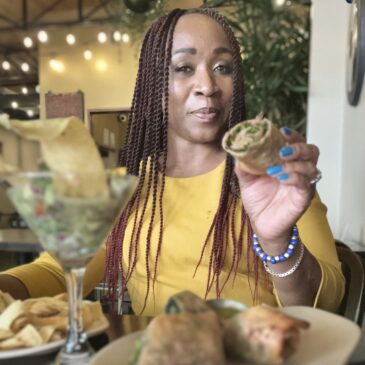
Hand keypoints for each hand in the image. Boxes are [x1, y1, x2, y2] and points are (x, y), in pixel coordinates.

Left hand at [234, 127, 319, 244]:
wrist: (260, 223)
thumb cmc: (258, 199)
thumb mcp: (247, 179)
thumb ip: (244, 165)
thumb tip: (238, 149)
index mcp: (287, 161)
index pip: (297, 142)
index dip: (292, 135)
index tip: (281, 131)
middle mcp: (299, 170)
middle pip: (311, 151)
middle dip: (298, 147)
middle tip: (282, 150)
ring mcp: (304, 184)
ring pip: (311, 166)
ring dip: (294, 163)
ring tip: (275, 168)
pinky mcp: (303, 197)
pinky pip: (305, 184)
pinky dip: (294, 177)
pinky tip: (281, 178)